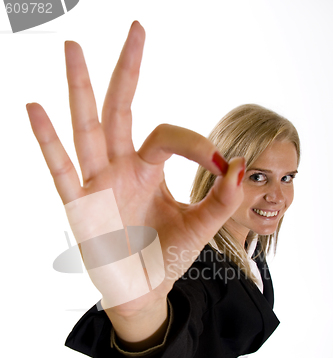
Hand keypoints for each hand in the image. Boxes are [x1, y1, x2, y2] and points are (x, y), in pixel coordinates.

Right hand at [27, 21, 244, 316]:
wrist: (143, 290)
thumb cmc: (166, 256)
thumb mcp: (201, 226)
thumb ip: (221, 198)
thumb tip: (241, 165)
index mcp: (147, 169)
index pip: (166, 135)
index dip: (195, 142)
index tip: (222, 163)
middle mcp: (119, 168)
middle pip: (120, 110)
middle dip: (127, 70)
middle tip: (137, 28)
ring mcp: (97, 184)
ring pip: (88, 130)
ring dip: (80, 90)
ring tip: (74, 49)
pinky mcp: (81, 207)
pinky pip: (62, 171)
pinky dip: (49, 143)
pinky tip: (36, 108)